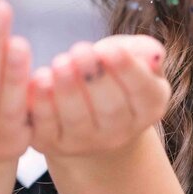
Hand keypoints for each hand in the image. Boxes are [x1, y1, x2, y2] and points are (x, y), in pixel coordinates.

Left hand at [27, 35, 169, 159]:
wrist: (85, 111)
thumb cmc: (110, 74)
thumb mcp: (131, 58)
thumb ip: (143, 52)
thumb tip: (154, 53)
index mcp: (148, 107)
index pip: (143, 91)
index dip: (127, 71)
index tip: (111, 49)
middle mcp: (120, 132)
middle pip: (110, 108)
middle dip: (94, 78)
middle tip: (80, 50)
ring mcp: (86, 142)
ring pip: (77, 119)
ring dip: (67, 90)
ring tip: (60, 62)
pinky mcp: (53, 144)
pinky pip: (46, 126)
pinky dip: (41, 104)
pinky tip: (39, 79)